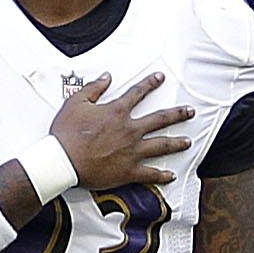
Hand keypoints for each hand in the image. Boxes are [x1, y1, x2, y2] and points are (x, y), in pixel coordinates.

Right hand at [39, 69, 200, 197]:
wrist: (63, 161)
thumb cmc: (67, 133)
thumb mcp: (75, 103)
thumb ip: (93, 88)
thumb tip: (106, 76)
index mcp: (117, 112)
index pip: (138, 93)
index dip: (150, 83)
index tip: (160, 77)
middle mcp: (129, 130)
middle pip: (159, 119)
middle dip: (177, 114)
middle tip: (190, 111)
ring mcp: (132, 151)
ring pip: (161, 145)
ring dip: (177, 143)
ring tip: (188, 142)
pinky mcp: (128, 170)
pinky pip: (150, 173)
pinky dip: (162, 175)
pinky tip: (171, 175)